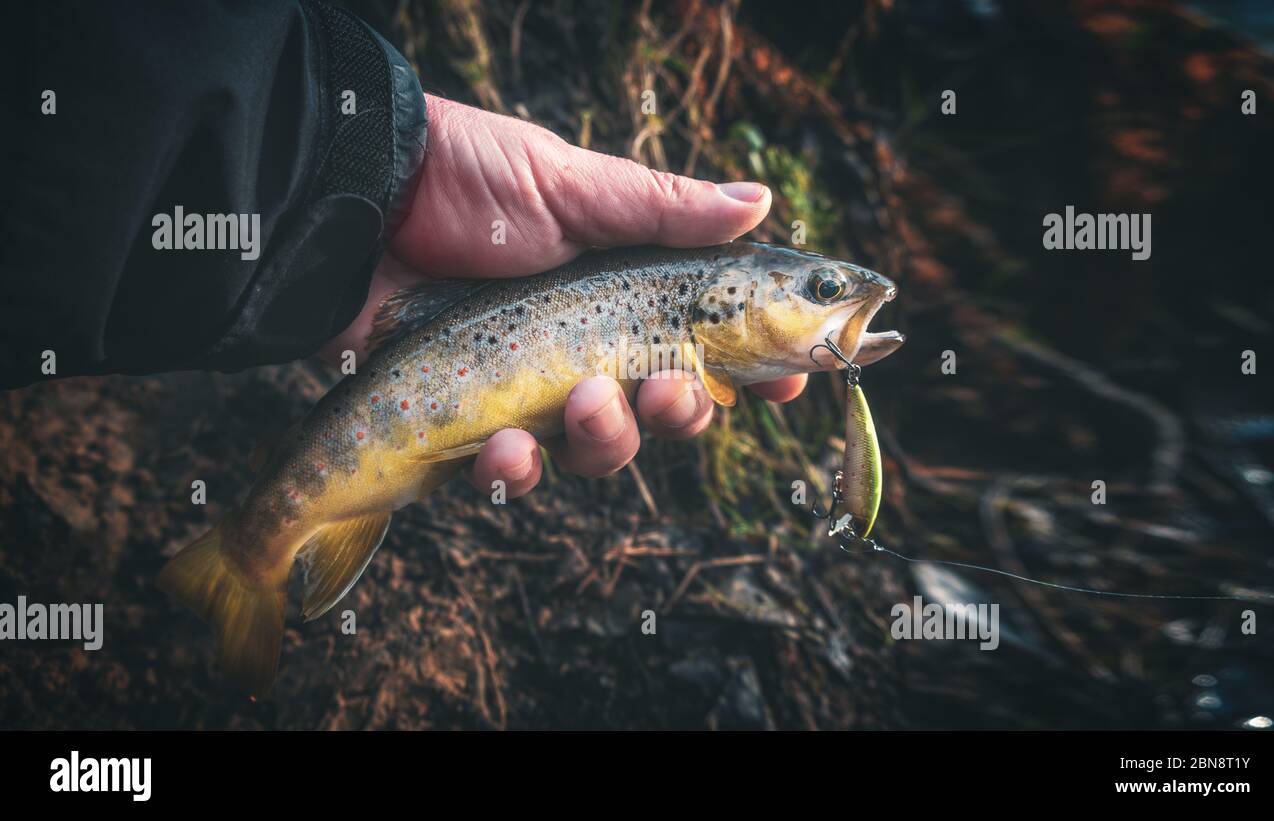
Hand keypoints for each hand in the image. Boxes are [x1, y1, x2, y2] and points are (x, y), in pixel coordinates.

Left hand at [323, 95, 807, 496]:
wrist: (354, 202)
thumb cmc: (467, 182)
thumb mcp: (572, 186)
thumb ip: (664, 210)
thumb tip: (759, 202)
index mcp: (623, 290)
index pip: (707, 339)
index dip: (754, 367)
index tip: (795, 377)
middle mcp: (586, 345)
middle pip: (663, 409)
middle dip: (682, 411)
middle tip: (671, 388)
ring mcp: (530, 389)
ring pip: (600, 449)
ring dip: (609, 439)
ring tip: (586, 400)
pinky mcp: (471, 425)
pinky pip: (515, 472)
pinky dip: (519, 469)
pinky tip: (507, 445)